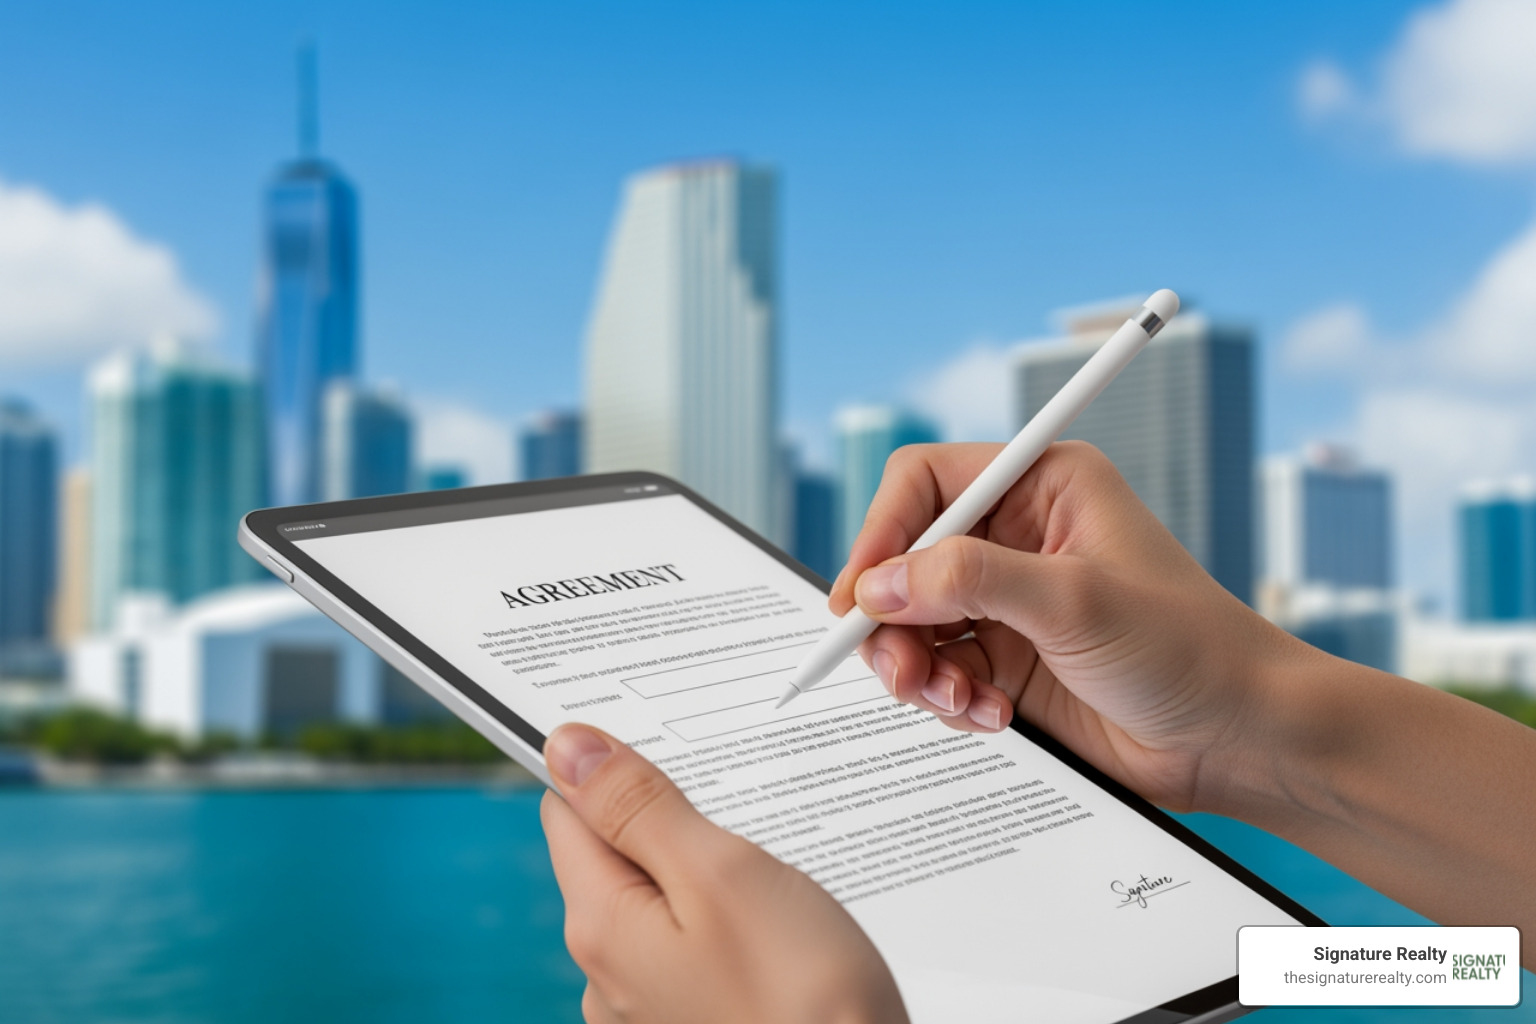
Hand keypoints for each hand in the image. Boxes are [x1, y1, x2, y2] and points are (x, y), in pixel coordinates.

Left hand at [540, 723, 909, 1023]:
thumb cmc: (805, 999)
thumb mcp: (720, 873)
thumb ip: (639, 807)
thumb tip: (569, 749)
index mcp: (600, 925)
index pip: (568, 810)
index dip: (612, 768)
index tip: (665, 751)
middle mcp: (608, 972)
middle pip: (615, 852)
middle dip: (671, 820)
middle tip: (741, 820)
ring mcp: (651, 1001)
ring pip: (661, 897)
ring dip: (706, 871)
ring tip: (769, 878)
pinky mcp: (695, 1014)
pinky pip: (692, 941)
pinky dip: (726, 917)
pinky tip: (774, 923)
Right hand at [830, 440, 1297, 813]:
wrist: (1236, 738)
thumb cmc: (1188, 649)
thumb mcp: (1074, 601)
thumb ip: (968, 581)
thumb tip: (877, 587)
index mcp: (1042, 485)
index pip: (924, 483)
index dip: (883, 534)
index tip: (862, 596)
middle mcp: (1017, 535)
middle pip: (904, 558)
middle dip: (892, 618)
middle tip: (899, 669)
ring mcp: (1008, 601)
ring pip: (910, 620)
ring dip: (918, 667)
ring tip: (958, 700)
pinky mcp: (1006, 659)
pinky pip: (938, 670)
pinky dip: (948, 698)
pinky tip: (992, 715)